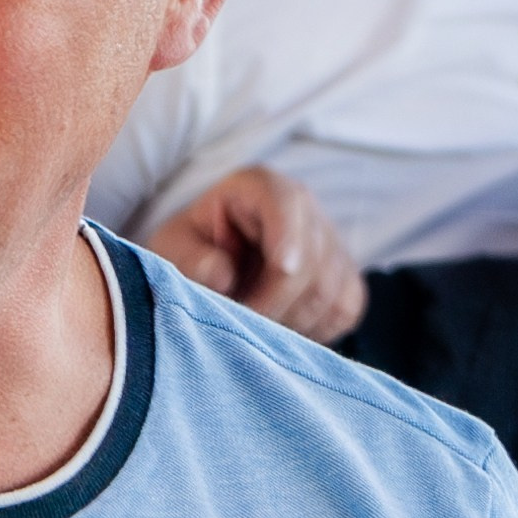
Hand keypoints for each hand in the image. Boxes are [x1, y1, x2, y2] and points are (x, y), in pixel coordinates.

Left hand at [143, 168, 365, 343]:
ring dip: (291, 322)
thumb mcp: (172, 248)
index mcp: (258, 187)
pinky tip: (281, 327)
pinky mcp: (345, 277)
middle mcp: (303, 207)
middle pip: (312, 261)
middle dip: (275, 303)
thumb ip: (191, 259)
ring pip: (331, 291)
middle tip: (240, 325)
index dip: (286, 243)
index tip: (274, 279)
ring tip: (254, 327)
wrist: (210, 266)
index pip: (288, 204)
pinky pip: (345, 309)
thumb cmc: (191, 252)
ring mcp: (330, 241)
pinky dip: (315, 330)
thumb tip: (222, 276)